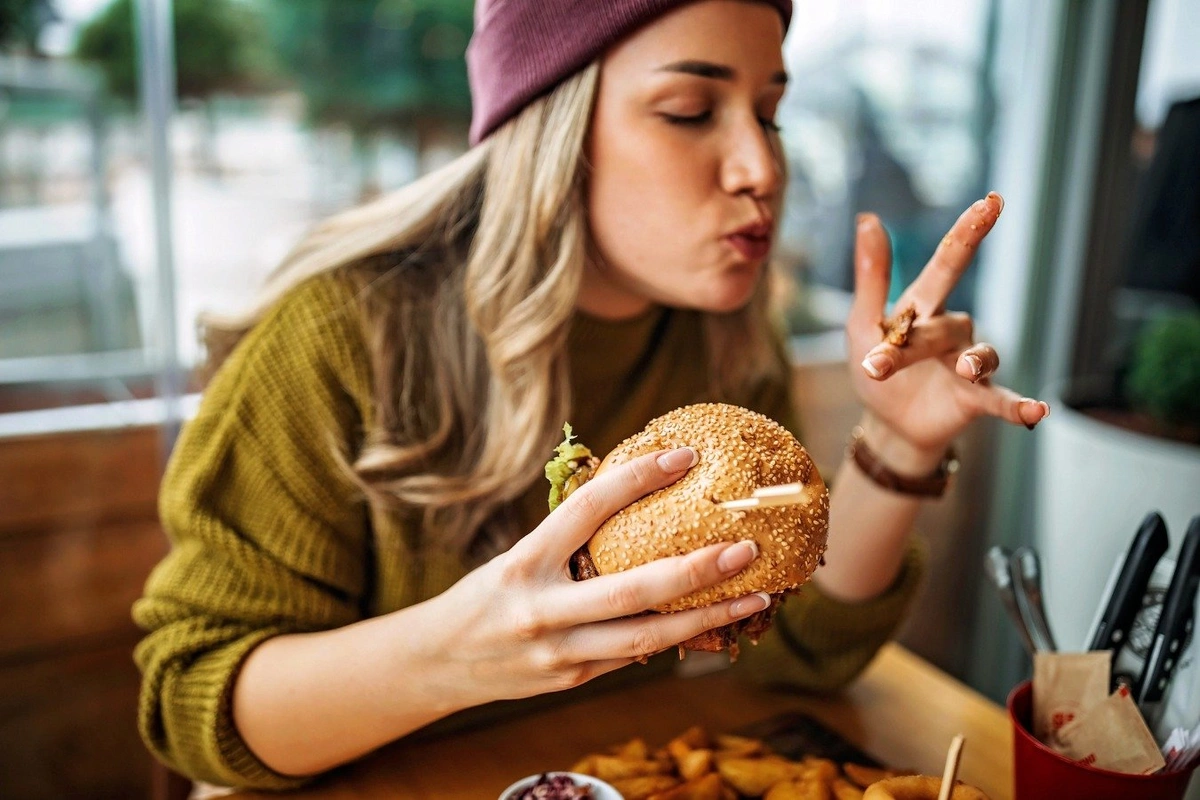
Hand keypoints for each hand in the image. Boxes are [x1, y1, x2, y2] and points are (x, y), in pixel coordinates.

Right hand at [418, 447, 767, 709]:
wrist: (437, 662)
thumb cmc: (486, 596)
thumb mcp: (517, 556)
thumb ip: (570, 538)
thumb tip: (639, 497)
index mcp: (525, 561)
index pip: (588, 508)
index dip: (639, 478)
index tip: (685, 456)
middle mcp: (542, 609)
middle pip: (633, 590)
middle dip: (697, 569)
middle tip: (746, 547)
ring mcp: (560, 652)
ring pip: (647, 637)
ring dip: (707, 616)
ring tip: (755, 595)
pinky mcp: (573, 680)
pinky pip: (635, 657)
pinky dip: (677, 637)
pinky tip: (715, 621)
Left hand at [847, 193, 1049, 458]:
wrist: (886, 422)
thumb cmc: (875, 363)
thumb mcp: (863, 322)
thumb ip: (872, 275)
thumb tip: (868, 217)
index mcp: (922, 307)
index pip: (948, 263)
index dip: (968, 233)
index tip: (991, 202)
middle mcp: (952, 330)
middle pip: (942, 325)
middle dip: (918, 339)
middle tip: (884, 356)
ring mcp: (967, 364)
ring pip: (977, 356)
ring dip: (972, 362)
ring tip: (965, 368)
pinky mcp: (975, 399)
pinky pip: (1001, 400)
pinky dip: (1019, 406)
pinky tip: (1038, 412)